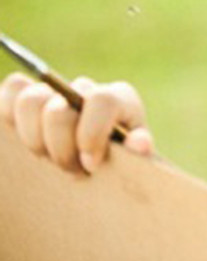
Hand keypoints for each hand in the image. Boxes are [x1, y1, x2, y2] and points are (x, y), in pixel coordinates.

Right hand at [0, 72, 153, 173]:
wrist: (97, 169)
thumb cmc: (120, 166)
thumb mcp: (136, 164)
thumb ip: (139, 154)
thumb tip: (140, 144)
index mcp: (118, 100)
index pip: (101, 100)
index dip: (91, 133)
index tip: (90, 164)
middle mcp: (84, 90)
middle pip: (59, 107)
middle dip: (60, 148)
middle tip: (70, 170)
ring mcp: (53, 93)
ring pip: (30, 97)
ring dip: (33, 137)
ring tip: (46, 157)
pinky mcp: (25, 100)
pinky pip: (10, 91)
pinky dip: (8, 116)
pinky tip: (19, 142)